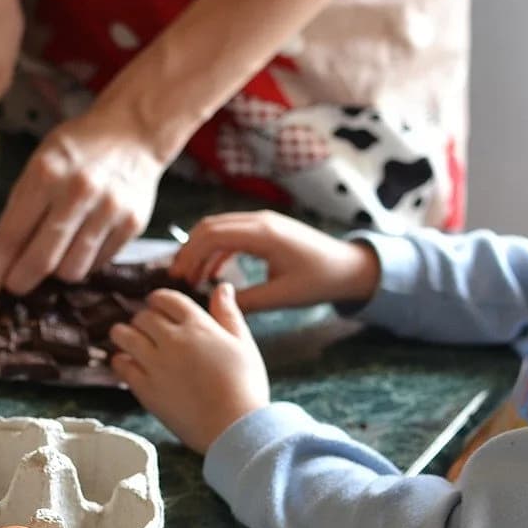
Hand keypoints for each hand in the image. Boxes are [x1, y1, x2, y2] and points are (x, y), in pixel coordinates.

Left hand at [0, 106, 163, 312]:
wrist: (133, 131)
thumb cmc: (76, 150)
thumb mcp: (38, 165)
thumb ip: (19, 211)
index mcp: (45, 175)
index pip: (10, 237)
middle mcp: (78, 192)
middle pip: (41, 262)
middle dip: (20, 282)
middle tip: (14, 283)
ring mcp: (109, 210)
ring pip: (71, 271)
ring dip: (56, 272)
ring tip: (56, 252)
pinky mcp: (132, 225)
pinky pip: (97, 265)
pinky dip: (83, 262)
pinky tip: (82, 242)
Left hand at [110, 285, 268, 453]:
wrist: (234, 427)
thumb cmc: (245, 387)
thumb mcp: (243, 344)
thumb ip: (228, 314)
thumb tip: (222, 287)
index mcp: (198, 326)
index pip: (166, 298)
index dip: (158, 300)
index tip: (157, 306)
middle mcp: (172, 340)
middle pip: (143, 316)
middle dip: (143, 319)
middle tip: (146, 329)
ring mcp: (155, 364)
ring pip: (124, 336)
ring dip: (124, 334)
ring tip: (128, 340)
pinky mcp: (144, 388)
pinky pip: (120, 365)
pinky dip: (120, 361)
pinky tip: (128, 363)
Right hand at [170, 211, 381, 312]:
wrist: (350, 266)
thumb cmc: (320, 280)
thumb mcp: (282, 296)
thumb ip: (246, 301)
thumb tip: (214, 306)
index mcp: (263, 234)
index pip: (212, 235)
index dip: (189, 255)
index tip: (177, 278)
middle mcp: (260, 221)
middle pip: (209, 226)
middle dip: (188, 251)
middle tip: (177, 278)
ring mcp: (263, 222)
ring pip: (218, 228)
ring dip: (200, 250)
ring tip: (190, 278)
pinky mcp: (265, 229)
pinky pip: (232, 234)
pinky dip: (216, 250)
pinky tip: (211, 273)